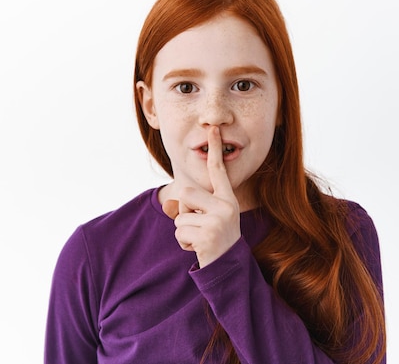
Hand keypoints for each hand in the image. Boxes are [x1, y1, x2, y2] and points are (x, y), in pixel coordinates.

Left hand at [162, 126, 240, 267]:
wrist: (230, 270)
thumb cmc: (217, 242)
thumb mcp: (208, 221)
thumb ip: (190, 209)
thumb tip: (168, 205)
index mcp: (228, 199)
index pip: (218, 171)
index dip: (215, 149)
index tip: (213, 129)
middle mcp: (226, 206)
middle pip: (186, 194)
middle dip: (184, 211)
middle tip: (199, 226)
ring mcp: (218, 221)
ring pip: (180, 216)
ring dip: (184, 230)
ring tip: (201, 239)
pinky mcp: (208, 235)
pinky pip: (180, 232)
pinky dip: (184, 243)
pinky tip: (199, 249)